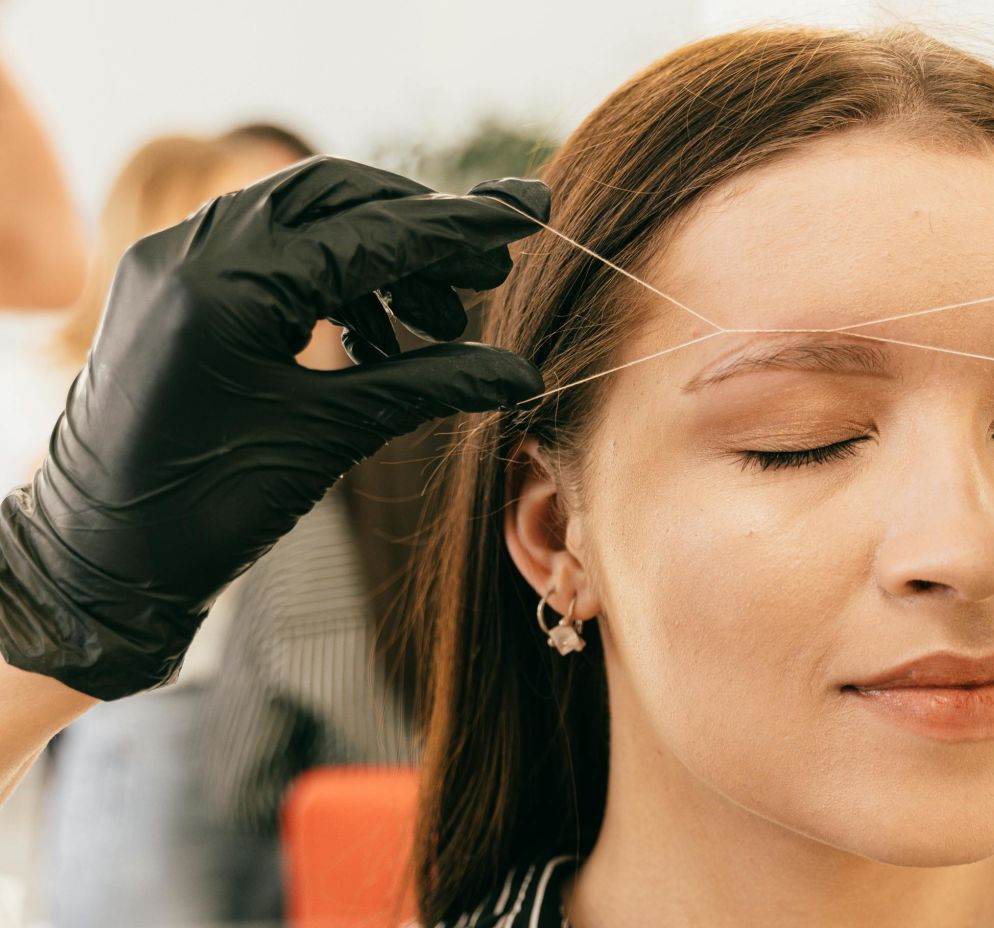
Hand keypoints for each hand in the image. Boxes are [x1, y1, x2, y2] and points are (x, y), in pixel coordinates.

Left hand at [0, 156, 546, 700]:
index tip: (524, 216)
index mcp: (225, 285)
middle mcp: (190, 252)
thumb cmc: (204, 509)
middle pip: (334, 196)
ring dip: (379, 257)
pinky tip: (379, 333)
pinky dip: (332, 280)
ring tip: (441, 318)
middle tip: (489, 265)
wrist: (96, 562)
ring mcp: (173, 263)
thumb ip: (427, 385)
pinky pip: (266, 254)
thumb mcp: (328, 437)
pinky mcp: (171, 288)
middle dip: (417, 227)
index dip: (455, 228)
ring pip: (301, 219)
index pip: (366, 231)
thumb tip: (520, 371)